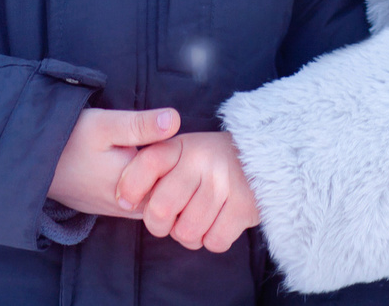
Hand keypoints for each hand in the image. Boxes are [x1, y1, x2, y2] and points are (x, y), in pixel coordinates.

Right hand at [48, 107, 180, 216]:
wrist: (31, 163)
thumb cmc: (68, 140)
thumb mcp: (104, 125)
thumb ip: (140, 124)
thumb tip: (175, 119)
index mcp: (134, 187)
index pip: (178, 183)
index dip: (186, 162)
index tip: (186, 144)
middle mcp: (128, 206)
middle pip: (170, 194)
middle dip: (178, 173)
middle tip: (179, 150)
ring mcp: (119, 210)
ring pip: (156, 201)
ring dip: (163, 181)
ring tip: (164, 157)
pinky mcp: (110, 208)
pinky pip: (141, 203)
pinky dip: (149, 188)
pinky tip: (148, 168)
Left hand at [116, 131, 261, 252]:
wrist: (265, 158)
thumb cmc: (210, 164)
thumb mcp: (182, 152)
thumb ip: (152, 168)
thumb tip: (123, 202)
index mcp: (184, 146)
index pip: (147, 164)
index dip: (129, 188)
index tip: (127, 202)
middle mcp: (204, 162)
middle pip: (160, 210)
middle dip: (159, 224)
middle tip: (171, 219)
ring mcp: (226, 184)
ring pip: (186, 232)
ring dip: (189, 234)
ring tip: (198, 219)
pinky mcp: (245, 206)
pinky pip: (214, 241)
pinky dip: (213, 239)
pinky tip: (218, 223)